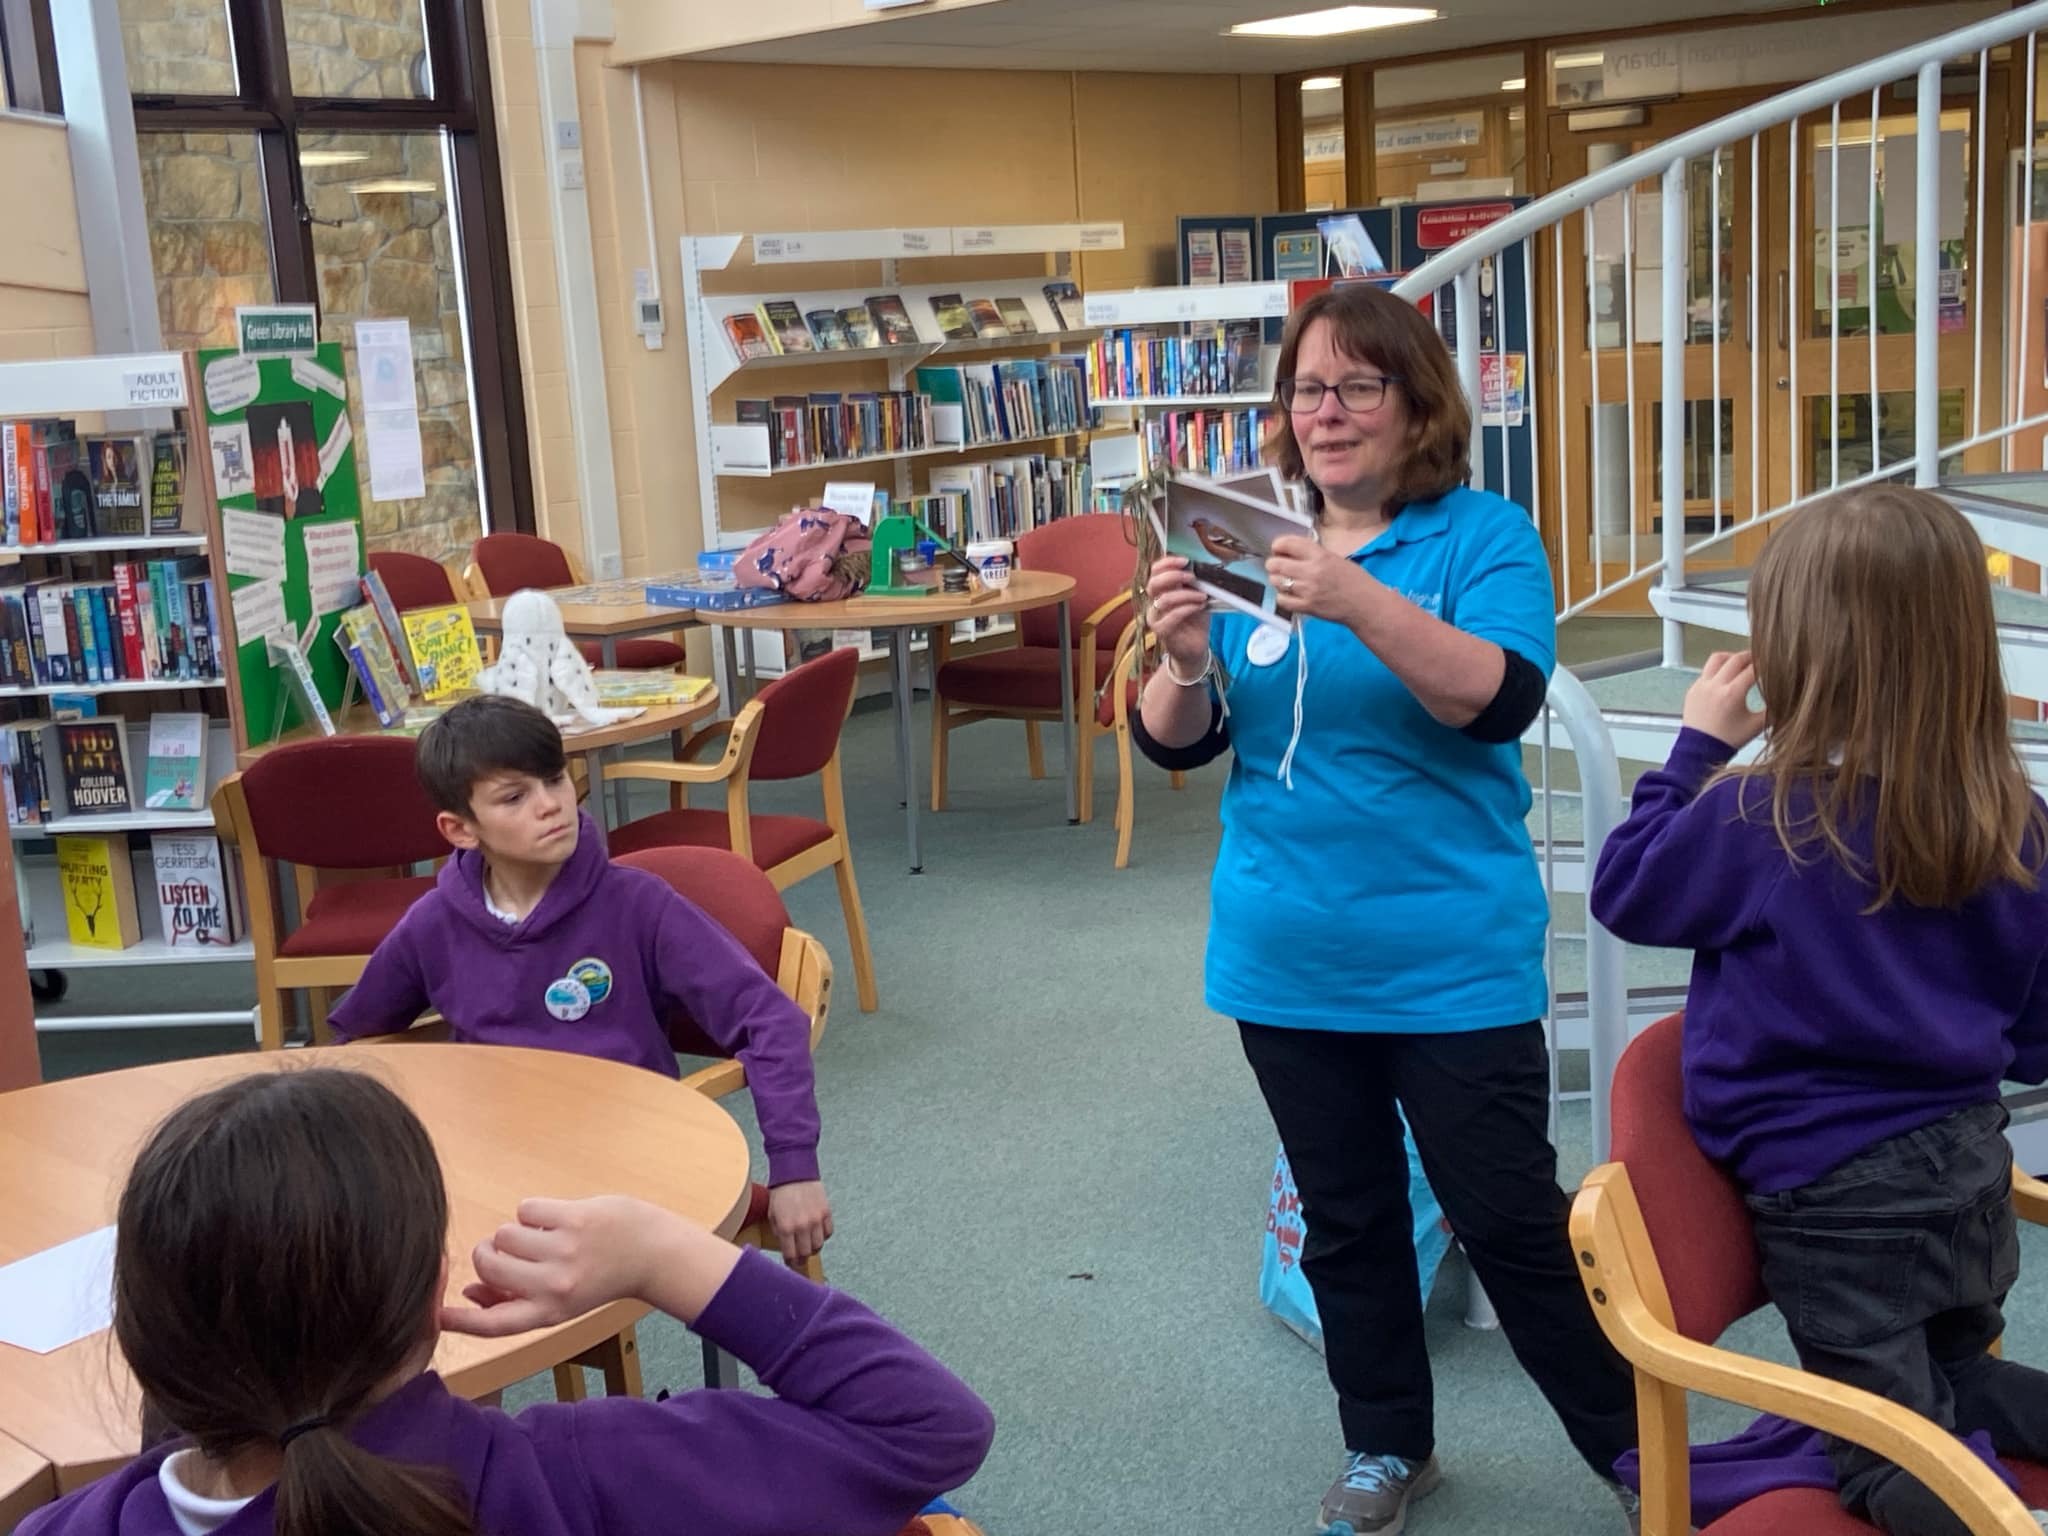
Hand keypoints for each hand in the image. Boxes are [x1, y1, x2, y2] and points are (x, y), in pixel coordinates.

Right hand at [440, 1194, 676, 1337]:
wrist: (651, 1252)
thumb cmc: (600, 1276)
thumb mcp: (560, 1302)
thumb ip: (515, 1301)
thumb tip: (469, 1293)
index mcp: (548, 1313)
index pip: (493, 1325)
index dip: (459, 1321)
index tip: (433, 1314)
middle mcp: (553, 1287)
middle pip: (487, 1265)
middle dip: (487, 1253)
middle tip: (508, 1251)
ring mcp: (563, 1251)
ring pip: (503, 1234)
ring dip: (514, 1231)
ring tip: (542, 1236)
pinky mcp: (572, 1219)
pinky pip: (525, 1208)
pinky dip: (534, 1211)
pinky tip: (558, 1219)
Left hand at [767, 1180, 833, 1265]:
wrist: (795, 1172)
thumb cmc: (781, 1193)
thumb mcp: (772, 1214)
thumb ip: (779, 1232)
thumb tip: (786, 1246)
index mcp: (786, 1227)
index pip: (791, 1255)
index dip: (791, 1263)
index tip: (791, 1263)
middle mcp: (802, 1226)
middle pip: (806, 1253)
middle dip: (802, 1258)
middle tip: (800, 1258)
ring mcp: (816, 1219)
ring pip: (819, 1245)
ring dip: (813, 1248)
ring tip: (809, 1245)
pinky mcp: (826, 1212)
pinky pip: (828, 1232)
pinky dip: (824, 1236)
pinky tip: (818, 1232)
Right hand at [1145, 556, 1211, 671]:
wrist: (1194, 648)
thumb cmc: (1195, 621)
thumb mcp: (1196, 596)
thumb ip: (1194, 583)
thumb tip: (1200, 567)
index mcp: (1161, 590)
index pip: (1155, 571)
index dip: (1167, 562)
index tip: (1185, 560)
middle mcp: (1153, 602)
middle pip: (1153, 583)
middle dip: (1174, 576)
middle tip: (1192, 577)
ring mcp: (1155, 617)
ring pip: (1164, 599)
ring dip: (1186, 594)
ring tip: (1202, 596)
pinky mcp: (1161, 631)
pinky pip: (1172, 616)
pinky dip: (1188, 608)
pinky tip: (1200, 607)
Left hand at [1265, 536, 1373, 625]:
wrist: (1365, 603)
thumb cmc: (1354, 580)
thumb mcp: (1335, 558)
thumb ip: (1313, 555)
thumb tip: (1292, 553)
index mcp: (1320, 555)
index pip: (1288, 543)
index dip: (1278, 545)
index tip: (1278, 548)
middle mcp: (1311, 571)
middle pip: (1276, 563)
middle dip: (1274, 563)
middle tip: (1278, 566)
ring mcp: (1308, 590)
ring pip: (1276, 581)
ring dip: (1277, 579)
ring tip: (1285, 580)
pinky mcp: (1307, 607)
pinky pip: (1282, 600)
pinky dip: (1283, 596)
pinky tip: (1290, 595)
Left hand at [1682, 651, 1766, 748]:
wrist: (1700, 750)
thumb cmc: (1728, 740)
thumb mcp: (1757, 726)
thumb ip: (1774, 710)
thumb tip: (1788, 698)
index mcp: (1732, 693)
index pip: (1753, 669)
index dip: (1766, 664)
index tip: (1774, 663)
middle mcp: (1715, 685)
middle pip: (1736, 658)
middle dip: (1751, 656)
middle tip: (1761, 658)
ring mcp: (1701, 685)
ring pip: (1717, 658)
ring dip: (1732, 657)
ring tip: (1742, 663)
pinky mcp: (1693, 689)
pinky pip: (1706, 671)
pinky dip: (1719, 669)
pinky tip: (1727, 677)